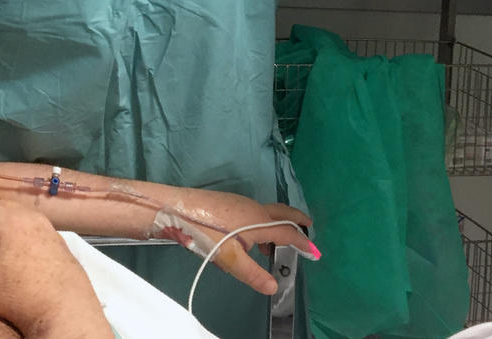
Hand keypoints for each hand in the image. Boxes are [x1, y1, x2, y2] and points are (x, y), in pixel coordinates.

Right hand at [0, 185, 112, 338]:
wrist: (67, 312)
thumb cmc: (21, 298)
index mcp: (8, 222)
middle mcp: (29, 215)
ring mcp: (47, 225)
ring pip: (16, 213)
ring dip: (1, 223)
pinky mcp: (58, 237)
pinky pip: (31, 224)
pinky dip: (19, 230)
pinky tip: (17, 252)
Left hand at [147, 190, 315, 294]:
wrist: (176, 208)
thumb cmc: (204, 232)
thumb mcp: (229, 259)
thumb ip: (252, 274)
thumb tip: (274, 287)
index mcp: (259, 222)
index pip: (288, 232)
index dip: (303, 243)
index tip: (315, 252)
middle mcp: (254, 208)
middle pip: (283, 213)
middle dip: (297, 220)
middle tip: (308, 227)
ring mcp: (240, 203)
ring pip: (267, 212)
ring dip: (278, 224)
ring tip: (277, 246)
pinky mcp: (228, 203)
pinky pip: (255, 212)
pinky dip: (263, 223)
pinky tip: (249, 240)